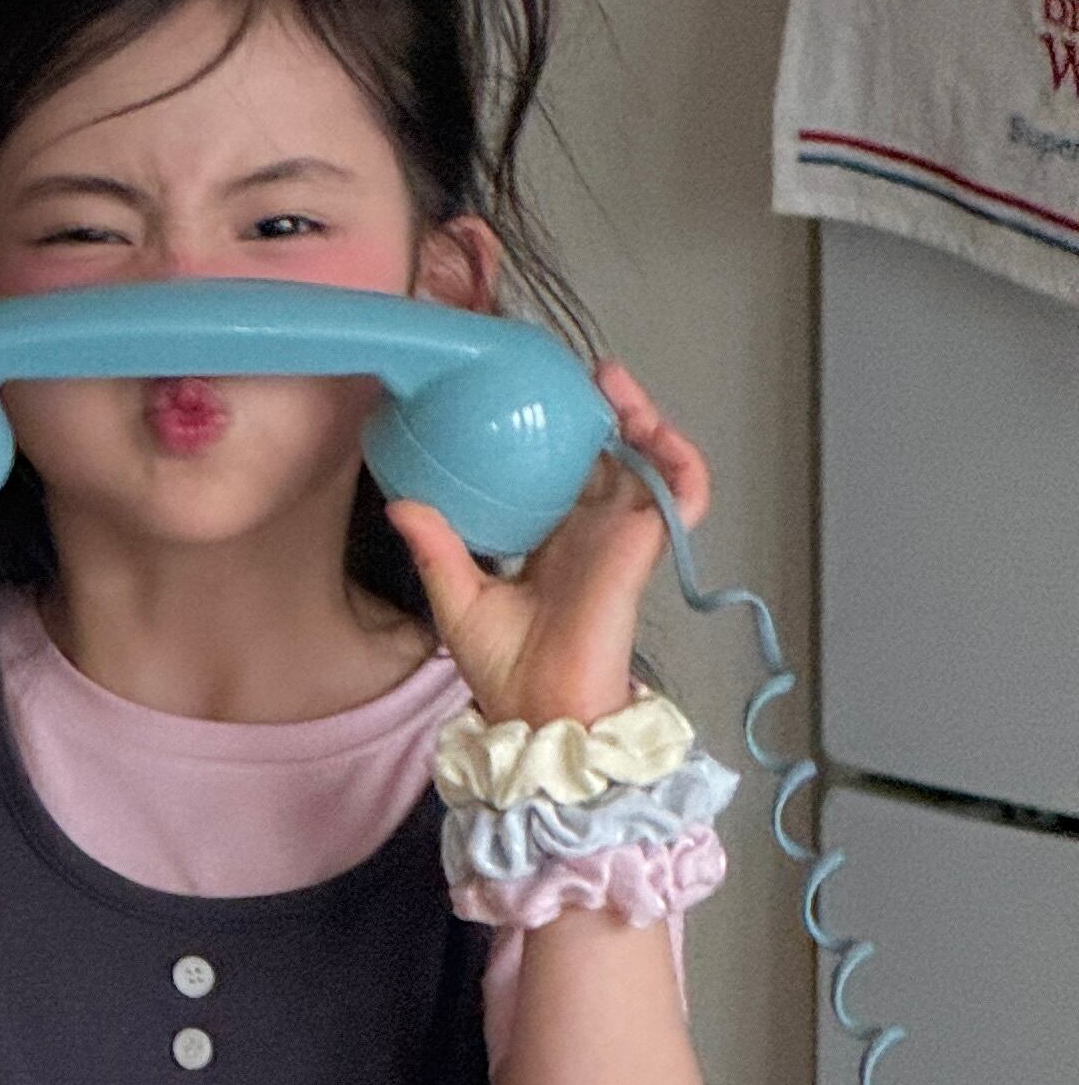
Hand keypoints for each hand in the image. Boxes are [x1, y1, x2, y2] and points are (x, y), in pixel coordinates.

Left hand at [383, 362, 706, 727]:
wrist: (538, 708)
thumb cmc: (505, 670)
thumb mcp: (457, 597)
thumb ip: (436, 547)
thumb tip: (401, 503)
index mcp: (556, 544)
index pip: (569, 476)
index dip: (565, 437)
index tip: (542, 399)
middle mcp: (593, 535)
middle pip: (614, 459)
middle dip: (608, 414)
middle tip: (587, 376)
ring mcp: (623, 539)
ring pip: (650, 465)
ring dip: (644, 422)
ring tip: (617, 385)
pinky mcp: (645, 549)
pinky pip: (683, 498)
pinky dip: (681, 463)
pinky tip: (659, 432)